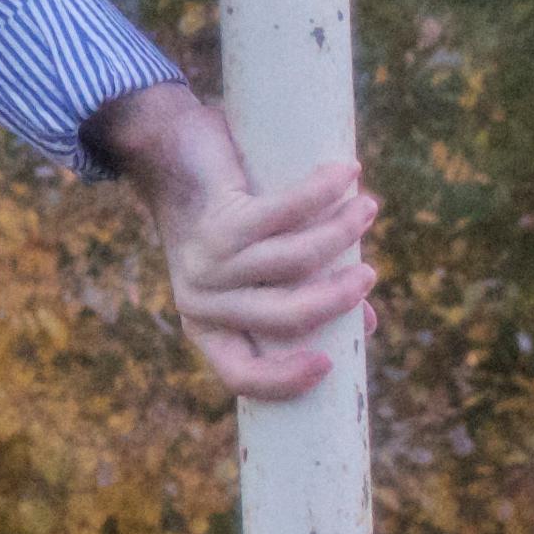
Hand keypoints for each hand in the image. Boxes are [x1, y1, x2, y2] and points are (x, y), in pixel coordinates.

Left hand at [86, 81, 378, 401]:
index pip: (239, 374)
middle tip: (369, 275)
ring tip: (368, 209)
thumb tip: (366, 324)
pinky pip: (283, 211)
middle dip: (335, 299)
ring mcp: (205, 262)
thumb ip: (305, 294)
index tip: (331, 364)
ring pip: (291, 261)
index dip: (284, 380)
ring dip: (341, 233)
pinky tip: (349, 175)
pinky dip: (323, 192)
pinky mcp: (217, 218)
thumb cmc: (224, 217)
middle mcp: (200, 300)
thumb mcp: (258, 268)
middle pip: (281, 316)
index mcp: (206, 326)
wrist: (164, 152)